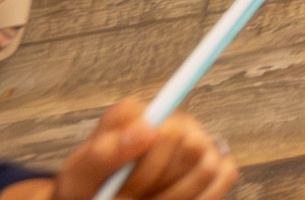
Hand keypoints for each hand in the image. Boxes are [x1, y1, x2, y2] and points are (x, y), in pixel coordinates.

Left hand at [51, 99, 236, 199]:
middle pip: (192, 149)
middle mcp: (172, 118)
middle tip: (132, 198)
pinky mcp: (213, 162)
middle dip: (159, 185)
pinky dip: (201, 197)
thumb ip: (104, 152)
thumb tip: (146, 129)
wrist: (101, 199)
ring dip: (177, 196)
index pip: (166, 132)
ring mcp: (196, 140)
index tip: (122, 191)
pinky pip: (224, 176)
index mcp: (137, 113)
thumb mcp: (80, 177)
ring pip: (208, 167)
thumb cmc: (88, 190)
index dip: (145, 171)